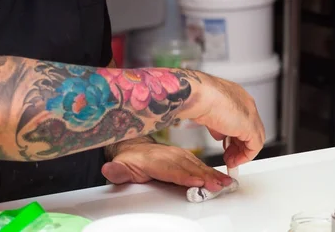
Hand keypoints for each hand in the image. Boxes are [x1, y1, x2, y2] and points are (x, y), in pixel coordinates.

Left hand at [102, 141, 233, 191]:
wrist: (134, 148)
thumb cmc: (129, 160)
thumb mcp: (119, 166)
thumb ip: (117, 171)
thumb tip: (109, 170)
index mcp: (152, 160)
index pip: (170, 169)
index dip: (183, 175)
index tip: (195, 181)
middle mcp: (167, 156)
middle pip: (187, 167)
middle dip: (204, 176)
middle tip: (219, 185)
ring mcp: (177, 156)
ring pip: (196, 166)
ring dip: (212, 174)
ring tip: (225, 183)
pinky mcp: (185, 158)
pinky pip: (200, 165)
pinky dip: (212, 171)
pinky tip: (222, 179)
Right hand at [189, 73, 264, 167]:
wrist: (200, 95)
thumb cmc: (198, 97)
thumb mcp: (208, 111)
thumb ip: (217, 122)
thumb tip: (219, 134)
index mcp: (235, 95)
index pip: (240, 118)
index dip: (233, 134)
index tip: (226, 144)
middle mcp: (245, 102)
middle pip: (249, 128)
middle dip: (238, 145)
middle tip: (229, 156)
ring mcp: (250, 113)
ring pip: (254, 138)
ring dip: (241, 152)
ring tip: (231, 161)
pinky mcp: (251, 126)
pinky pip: (254, 146)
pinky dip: (245, 156)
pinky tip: (235, 161)